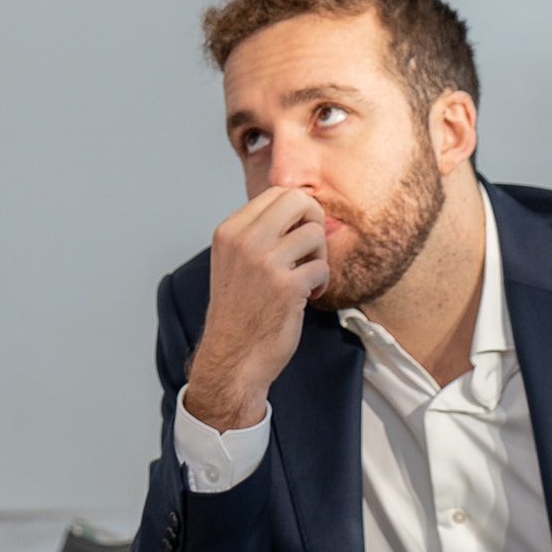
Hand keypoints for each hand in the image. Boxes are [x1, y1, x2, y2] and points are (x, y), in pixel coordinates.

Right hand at [185, 187, 329, 429]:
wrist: (232, 358)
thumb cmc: (240, 312)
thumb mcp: (235, 260)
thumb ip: (259, 232)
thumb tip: (300, 206)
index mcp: (229, 231)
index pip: (277, 193)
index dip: (298, 212)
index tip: (297, 235)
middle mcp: (244, 241)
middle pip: (299, 200)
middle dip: (314, 221)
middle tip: (310, 248)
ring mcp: (265, 262)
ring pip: (315, 233)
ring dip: (319, 257)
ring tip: (305, 277)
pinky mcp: (287, 286)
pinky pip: (322, 268)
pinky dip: (320, 284)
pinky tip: (305, 297)